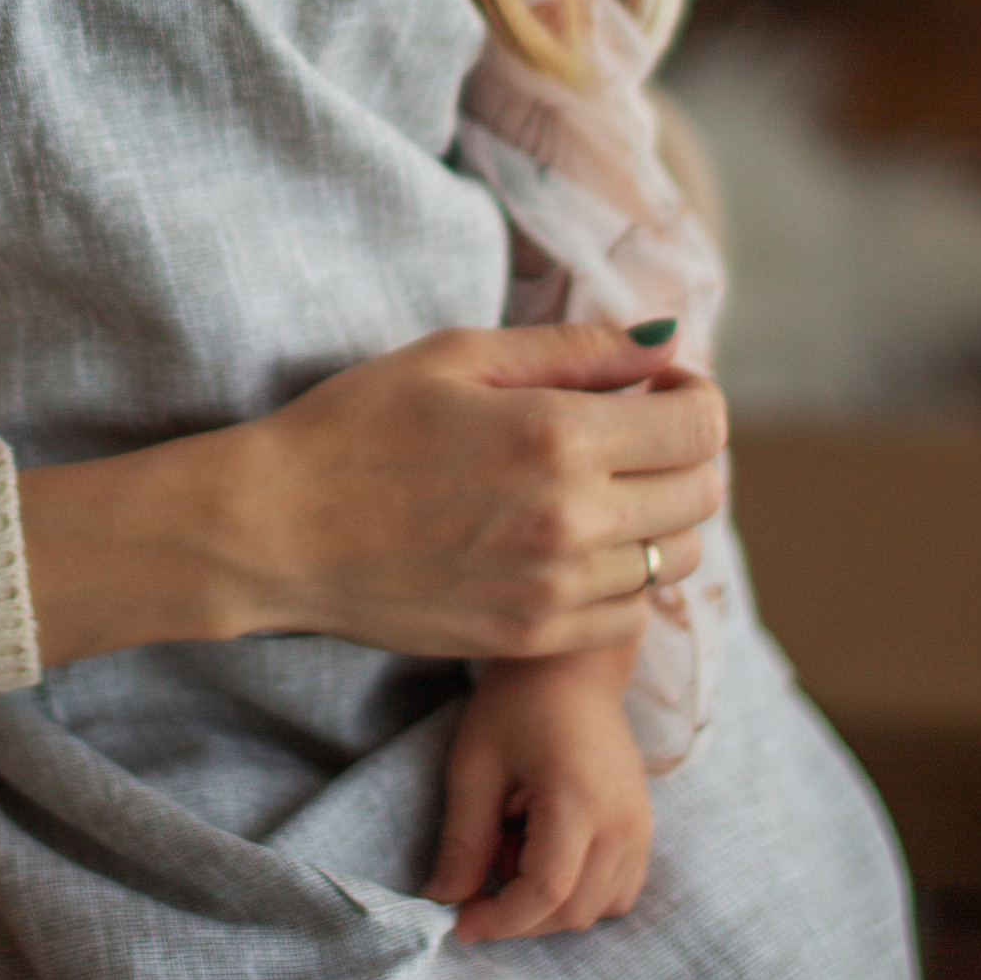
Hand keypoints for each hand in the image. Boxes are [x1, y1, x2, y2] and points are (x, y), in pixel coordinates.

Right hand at [19, 322, 725, 668]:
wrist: (277, 529)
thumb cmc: (357, 424)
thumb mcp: (459, 355)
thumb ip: (573, 349)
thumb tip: (665, 340)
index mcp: (557, 435)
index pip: (700, 426)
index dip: (695, 397)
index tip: (663, 387)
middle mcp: (571, 520)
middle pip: (703, 493)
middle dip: (686, 453)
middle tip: (636, 433)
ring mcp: (553, 590)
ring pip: (676, 559)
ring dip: (661, 518)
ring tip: (603, 490)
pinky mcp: (529, 639)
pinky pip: (630, 615)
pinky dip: (627, 579)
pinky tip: (577, 546)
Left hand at [429, 649, 652, 942]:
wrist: (572, 666)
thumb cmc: (517, 703)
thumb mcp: (474, 765)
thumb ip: (462, 839)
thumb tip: (444, 900)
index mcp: (579, 800)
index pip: (546, 893)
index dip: (501, 920)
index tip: (460, 921)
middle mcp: (623, 822)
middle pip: (573, 912)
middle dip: (520, 914)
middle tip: (482, 869)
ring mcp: (641, 826)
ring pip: (599, 909)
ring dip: (549, 903)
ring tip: (515, 846)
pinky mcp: (644, 827)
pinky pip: (618, 890)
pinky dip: (578, 891)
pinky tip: (544, 849)